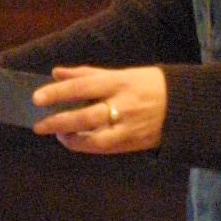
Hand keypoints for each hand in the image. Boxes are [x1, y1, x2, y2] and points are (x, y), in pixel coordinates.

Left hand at [33, 65, 166, 152]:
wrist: (183, 106)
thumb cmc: (149, 84)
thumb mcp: (122, 73)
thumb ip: (87, 74)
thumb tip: (57, 73)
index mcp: (119, 82)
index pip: (82, 87)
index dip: (58, 93)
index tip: (37, 98)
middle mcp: (122, 105)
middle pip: (84, 116)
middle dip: (58, 121)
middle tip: (38, 124)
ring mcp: (127, 127)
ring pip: (92, 138)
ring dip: (70, 137)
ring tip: (57, 133)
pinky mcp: (130, 143)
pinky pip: (102, 148)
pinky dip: (84, 145)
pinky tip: (73, 140)